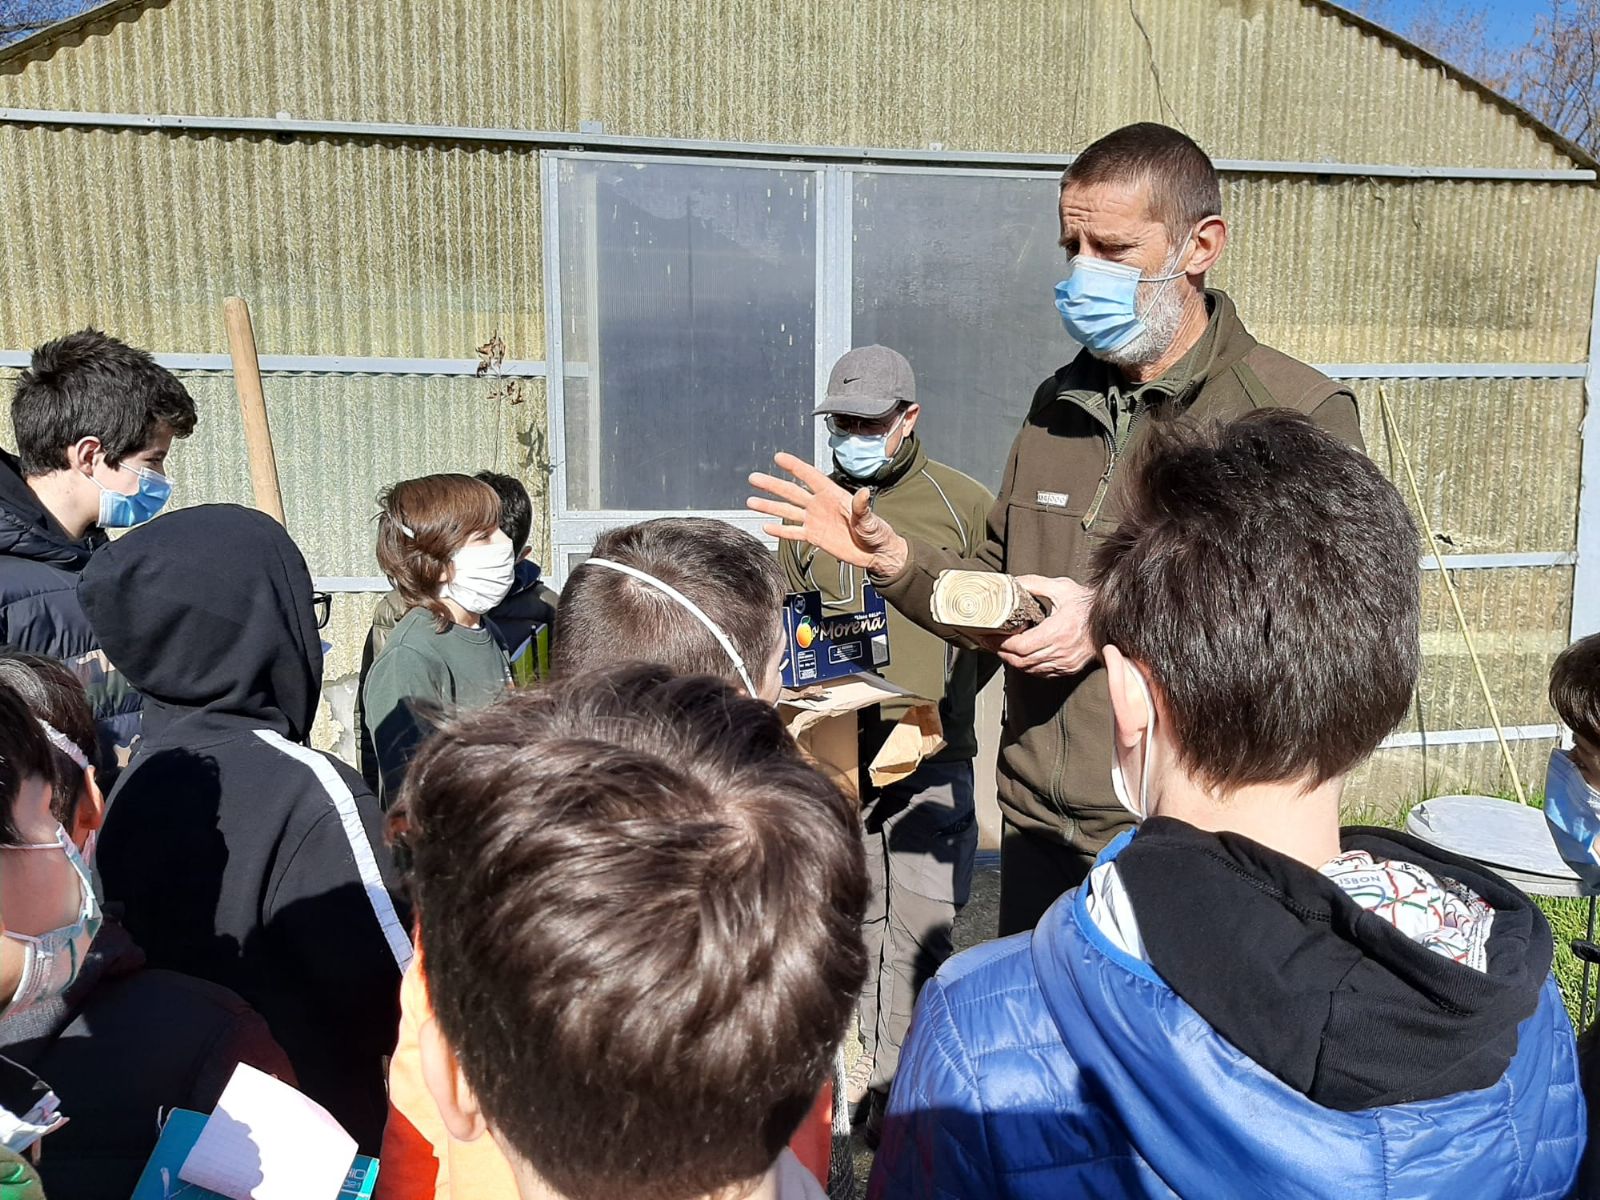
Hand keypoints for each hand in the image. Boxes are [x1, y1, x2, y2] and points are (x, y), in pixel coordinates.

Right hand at [747, 452, 909, 577]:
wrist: (876, 554)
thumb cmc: (877, 533)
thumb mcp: (870, 519)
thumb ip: (862, 508)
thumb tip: (862, 493)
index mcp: (833, 495)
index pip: (810, 477)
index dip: (795, 467)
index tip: (778, 458)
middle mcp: (820, 505)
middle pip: (792, 492)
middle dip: (773, 485)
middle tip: (754, 478)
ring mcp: (815, 521)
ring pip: (788, 511)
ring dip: (770, 506)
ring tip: (751, 501)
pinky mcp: (814, 537)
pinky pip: (793, 532)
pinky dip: (780, 531)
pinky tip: (766, 526)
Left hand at [996, 575, 1095, 676]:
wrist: (1111, 618)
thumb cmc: (1088, 604)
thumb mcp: (1061, 587)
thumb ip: (1034, 584)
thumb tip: (1013, 582)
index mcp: (1058, 631)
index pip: (1020, 646)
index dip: (1001, 643)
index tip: (990, 635)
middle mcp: (1061, 650)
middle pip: (1021, 660)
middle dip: (1001, 652)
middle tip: (990, 641)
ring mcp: (1065, 662)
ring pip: (1029, 669)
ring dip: (1013, 660)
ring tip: (1002, 647)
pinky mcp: (1068, 668)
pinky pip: (1041, 672)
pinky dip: (1027, 666)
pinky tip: (1021, 655)